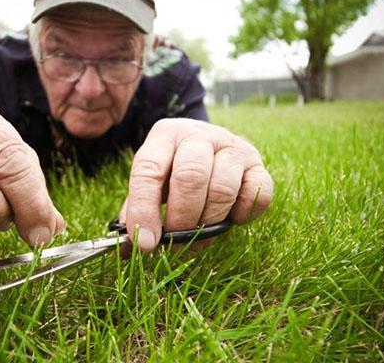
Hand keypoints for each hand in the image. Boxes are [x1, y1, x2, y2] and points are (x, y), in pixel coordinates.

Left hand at [122, 118, 272, 250]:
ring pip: (223, 188)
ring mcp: (232, 146)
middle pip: (190, 176)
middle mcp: (199, 134)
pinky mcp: (257, 163)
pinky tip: (230, 218)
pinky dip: (243, 214)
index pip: (148, 170)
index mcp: (164, 135)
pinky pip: (257, 193)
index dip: (144, 209)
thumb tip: (126, 249)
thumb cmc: (174, 171)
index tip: (145, 243)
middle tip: (176, 240)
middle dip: (181, 217)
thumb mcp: (152, 182)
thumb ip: (136, 210)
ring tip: (200, 233)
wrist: (211, 145)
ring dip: (210, 220)